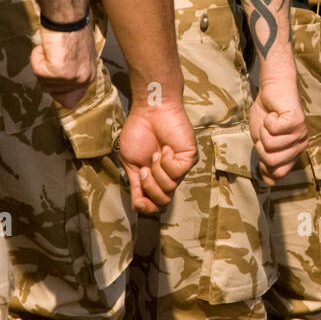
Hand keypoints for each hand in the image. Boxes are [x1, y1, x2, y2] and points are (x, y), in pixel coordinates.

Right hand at [31, 25, 95, 107]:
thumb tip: (59, 93)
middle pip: (52, 92)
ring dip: (41, 63)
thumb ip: (70, 74)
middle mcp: (84, 80)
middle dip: (46, 73)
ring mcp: (73, 77)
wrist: (67, 16)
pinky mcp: (60, 72)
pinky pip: (37, 71)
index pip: (70, 102)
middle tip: (53, 54)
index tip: (54, 73)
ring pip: (43, 82)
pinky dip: (36, 57)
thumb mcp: (76, 58)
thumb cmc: (69, 31)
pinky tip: (47, 47)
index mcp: (89, 77)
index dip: (56, 89)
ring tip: (52, 48)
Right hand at [119, 97, 197, 214]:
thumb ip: (136, 185)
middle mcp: (169, 176)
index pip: (156, 204)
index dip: (148, 208)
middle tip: (145, 169)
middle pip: (162, 201)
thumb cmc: (139, 132)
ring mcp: (180, 168)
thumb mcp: (131, 164)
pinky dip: (166, 161)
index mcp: (155, 178)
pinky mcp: (189, 158)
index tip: (139, 202)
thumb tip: (138, 207)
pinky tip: (166, 148)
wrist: (149, 112)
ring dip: (157, 171)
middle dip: (150, 187)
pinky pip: (177, 172)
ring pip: (169, 188)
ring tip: (155, 153)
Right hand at [249, 74, 306, 183]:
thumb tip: (268, 182)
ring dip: (264, 129)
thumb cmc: (267, 113)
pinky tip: (274, 113)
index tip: (264, 144)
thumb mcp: (262, 142)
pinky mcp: (297, 122)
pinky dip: (267, 120)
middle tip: (267, 130)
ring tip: (271, 120)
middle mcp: (300, 146)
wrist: (273, 89)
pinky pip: (273, 130)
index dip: (264, 162)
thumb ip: (265, 160)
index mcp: (293, 153)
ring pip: (270, 144)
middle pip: (271, 160)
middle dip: (261, 143)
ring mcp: (300, 134)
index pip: (277, 173)